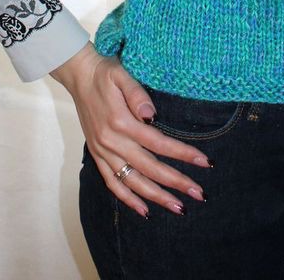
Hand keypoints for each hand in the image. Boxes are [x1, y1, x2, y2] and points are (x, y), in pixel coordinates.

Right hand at [50, 41, 210, 218]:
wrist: (79, 75)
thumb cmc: (105, 72)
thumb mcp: (121, 74)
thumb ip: (137, 94)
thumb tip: (152, 115)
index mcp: (121, 122)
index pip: (159, 143)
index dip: (183, 154)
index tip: (205, 162)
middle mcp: (112, 142)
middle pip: (150, 168)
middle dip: (176, 182)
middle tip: (199, 194)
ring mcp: (103, 151)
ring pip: (133, 181)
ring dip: (157, 197)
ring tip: (178, 208)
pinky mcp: (97, 155)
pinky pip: (113, 183)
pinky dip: (128, 199)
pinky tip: (144, 210)